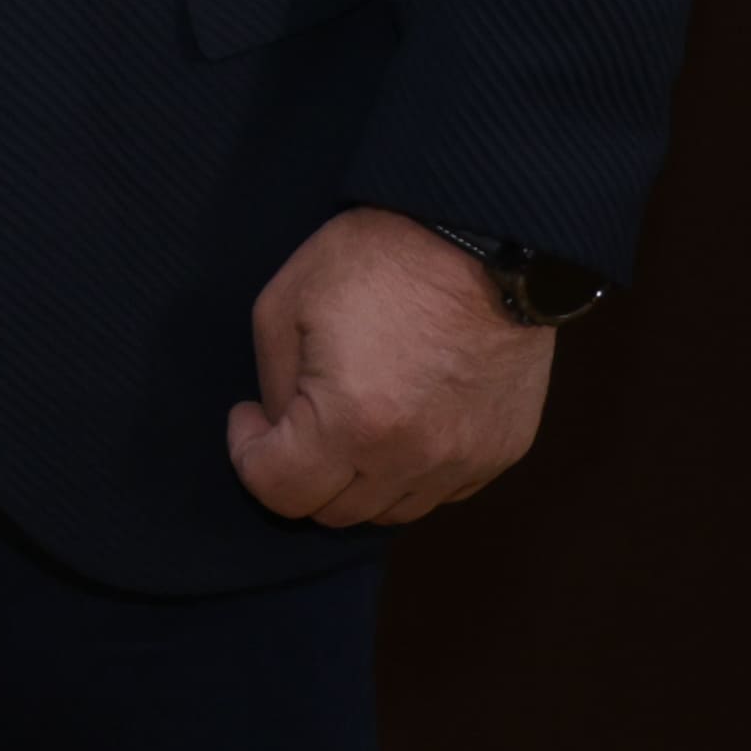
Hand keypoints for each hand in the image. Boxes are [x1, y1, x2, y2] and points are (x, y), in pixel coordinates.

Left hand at [226, 206, 557, 524]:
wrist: (484, 238)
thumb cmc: (378, 258)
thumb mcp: (286, 306)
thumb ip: (275, 385)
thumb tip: (279, 428)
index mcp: (352, 422)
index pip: (279, 490)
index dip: (248, 455)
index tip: (248, 417)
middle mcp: (413, 457)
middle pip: (333, 512)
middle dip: (298, 472)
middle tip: (292, 421)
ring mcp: (464, 460)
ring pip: (389, 510)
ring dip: (355, 479)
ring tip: (346, 422)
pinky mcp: (502, 451)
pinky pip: (441, 490)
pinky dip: (409, 472)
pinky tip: (398, 422)